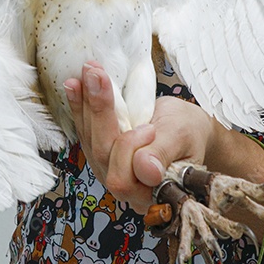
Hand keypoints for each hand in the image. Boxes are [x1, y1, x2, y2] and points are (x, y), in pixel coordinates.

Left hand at [65, 61, 215, 212]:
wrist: (184, 127)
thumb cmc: (188, 132)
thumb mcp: (181, 137)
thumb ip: (162, 153)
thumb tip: (147, 171)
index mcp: (149, 192)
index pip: (125, 176)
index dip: (130, 149)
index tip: (147, 127)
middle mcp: (124, 186)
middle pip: (102, 153)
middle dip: (100, 112)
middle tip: (99, 76)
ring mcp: (108, 169)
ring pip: (90, 139)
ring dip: (86, 103)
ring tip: (88, 71)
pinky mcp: (100, 152)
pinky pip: (86, 130)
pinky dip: (80, 105)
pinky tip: (75, 85)